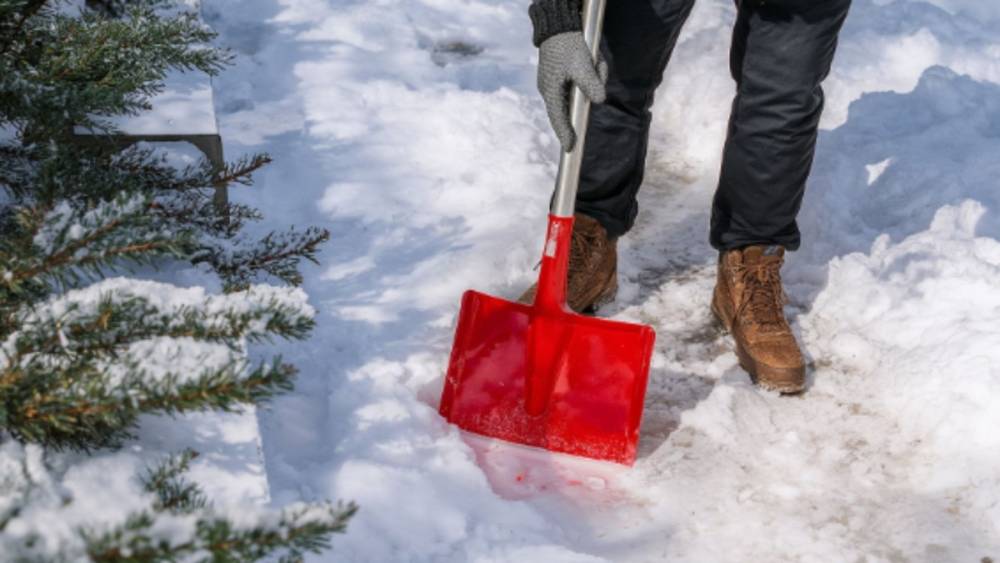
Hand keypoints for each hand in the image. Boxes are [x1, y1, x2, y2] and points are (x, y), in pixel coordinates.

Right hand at [537, 31, 608, 152]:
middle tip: (595, 73)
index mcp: (551, 90)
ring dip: (592, 77)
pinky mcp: (559, 75)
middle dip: (588, 92)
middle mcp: (549, 90)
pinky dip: (589, 74)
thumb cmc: (567, 44)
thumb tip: (599, 101)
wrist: (557, 25)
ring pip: (577, 93)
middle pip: (571, 106)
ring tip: (595, 58)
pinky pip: (577, 83)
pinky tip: (592, 59)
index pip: (558, 118)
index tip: (570, 148)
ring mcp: (553, 83)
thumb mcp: (582, 64)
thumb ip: (591, 84)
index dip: (565, 134)